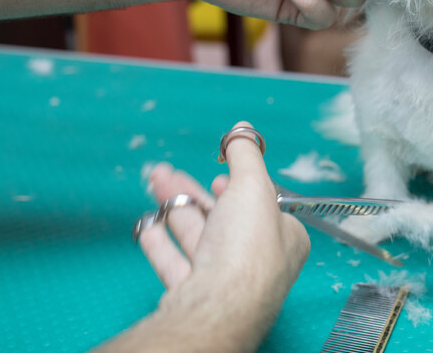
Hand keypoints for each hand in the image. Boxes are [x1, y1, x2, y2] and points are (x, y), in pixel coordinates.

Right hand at [133, 123, 309, 349]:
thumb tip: (242, 128)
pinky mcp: (195, 295)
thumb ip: (245, 154)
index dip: (240, 186)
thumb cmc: (246, 248)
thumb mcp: (253, 185)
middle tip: (167, 172)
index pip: (262, 206)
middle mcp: (257, 262)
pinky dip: (161, 241)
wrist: (216, 305)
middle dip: (192, 191)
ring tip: (154, 181)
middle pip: (222, 219)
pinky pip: (175, 264)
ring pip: (196, 238)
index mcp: (284, 238)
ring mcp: (224, 281)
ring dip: (173, 206)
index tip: (220, 176)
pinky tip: (148, 223)